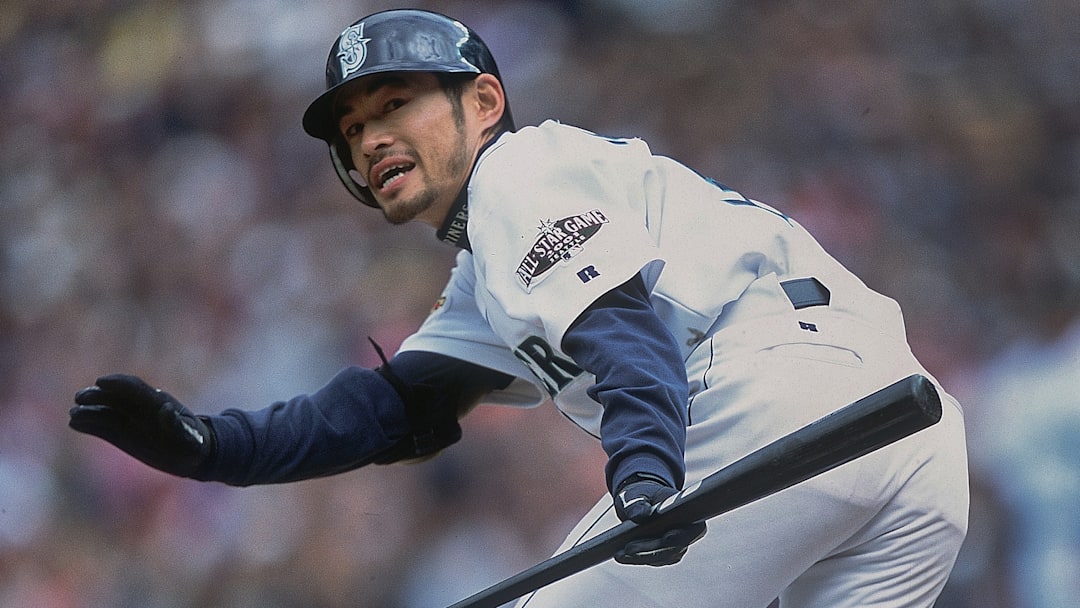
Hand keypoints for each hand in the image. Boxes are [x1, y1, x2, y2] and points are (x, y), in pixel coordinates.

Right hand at [70, 374, 212, 477]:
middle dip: (98, 395)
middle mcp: (140, 409)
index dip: (117, 383)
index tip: (100, 382)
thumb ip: (177, 425)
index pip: (134, 387)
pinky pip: (103, 426)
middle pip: (115, 396)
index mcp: (157, 403)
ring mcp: (130, 420)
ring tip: (73, 413)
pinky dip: (89, 423)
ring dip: (89, 410)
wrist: (192, 455)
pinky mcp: (122, 434)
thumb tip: (165, 409)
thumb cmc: (195, 444)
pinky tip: (74, 423)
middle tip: (80, 397)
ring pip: (106, 411)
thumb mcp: (191, 438)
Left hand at [612, 473, 706, 565]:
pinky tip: (623, 556)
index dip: (680, 536)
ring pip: (663, 557)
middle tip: (628, 549)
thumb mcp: (636, 495)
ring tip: (621, 554)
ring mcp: (677, 544)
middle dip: (651, 550)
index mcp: (686, 511)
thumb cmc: (641, 495)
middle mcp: (686, 531)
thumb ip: (637, 503)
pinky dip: (639, 559)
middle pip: (674, 548)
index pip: (690, 530)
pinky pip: (655, 560)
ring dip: (642, 557)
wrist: (638, 502)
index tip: (666, 538)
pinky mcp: (665, 553)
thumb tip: (641, 514)